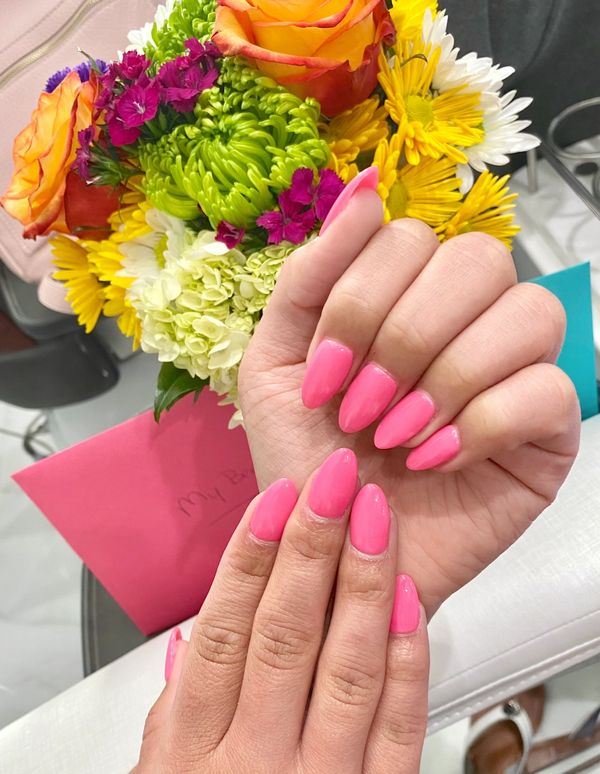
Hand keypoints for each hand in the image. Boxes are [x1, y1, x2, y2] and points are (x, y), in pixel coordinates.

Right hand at [136, 452, 428, 773]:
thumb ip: (172, 713)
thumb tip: (190, 640)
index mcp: (191, 754)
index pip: (222, 630)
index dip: (250, 557)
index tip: (275, 500)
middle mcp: (254, 764)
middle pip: (285, 635)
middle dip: (312, 548)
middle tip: (334, 483)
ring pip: (346, 667)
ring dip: (363, 583)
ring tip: (376, 517)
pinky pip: (397, 728)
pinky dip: (406, 660)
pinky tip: (408, 601)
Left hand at [239, 178, 580, 615]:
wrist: (332, 553)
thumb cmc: (305, 460)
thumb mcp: (278, 362)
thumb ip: (312, 274)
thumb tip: (367, 185)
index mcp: (403, 296)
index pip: (410, 238)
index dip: (361, 303)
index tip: (325, 378)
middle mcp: (466, 319)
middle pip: (477, 259)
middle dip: (405, 337)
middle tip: (361, 409)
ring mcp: (516, 369)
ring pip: (528, 312)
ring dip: (446, 378)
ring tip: (396, 437)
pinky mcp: (549, 429)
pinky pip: (550, 389)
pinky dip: (482, 425)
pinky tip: (436, 460)